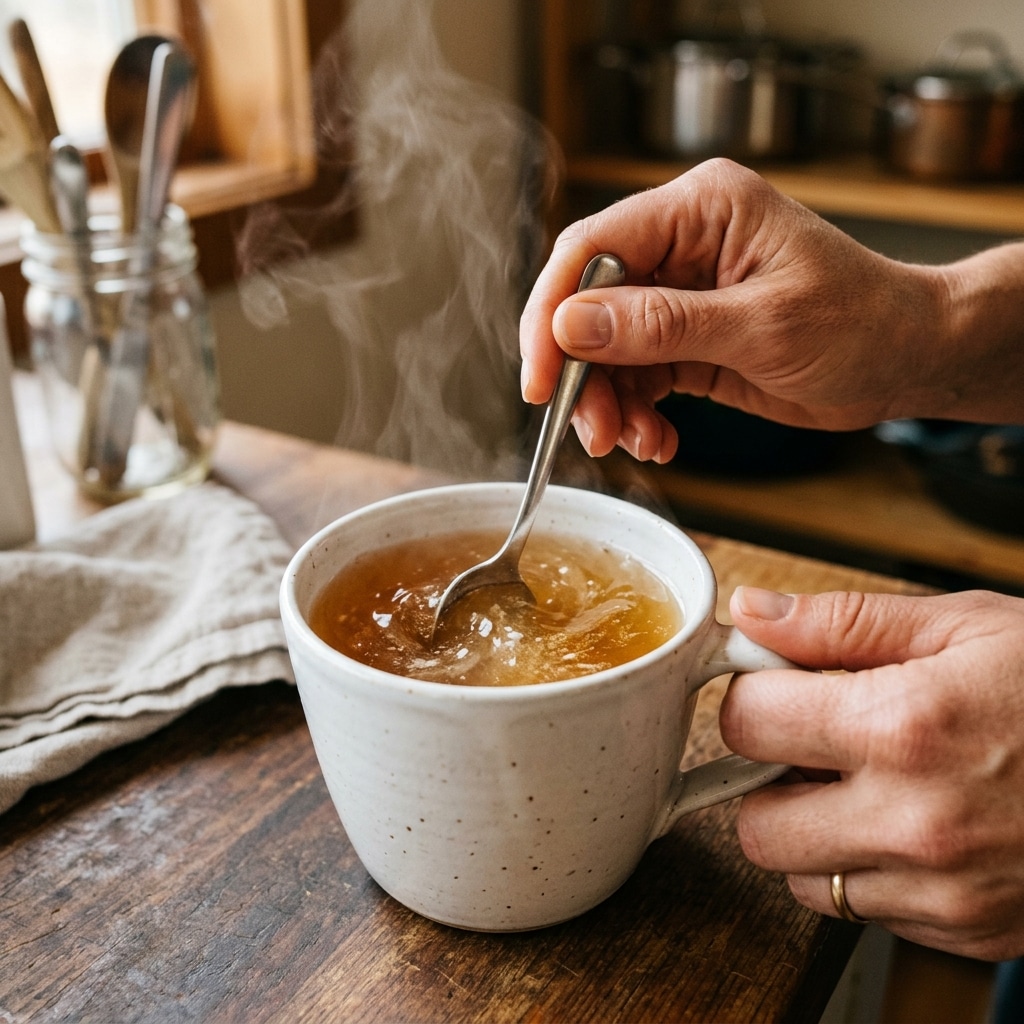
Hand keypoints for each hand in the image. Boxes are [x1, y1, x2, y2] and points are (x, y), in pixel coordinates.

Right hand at [520, 158, 1023, 461]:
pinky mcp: (685, 339)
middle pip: (588, 304)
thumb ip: (661, 326)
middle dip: (582, 373)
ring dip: (608, 403)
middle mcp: (681, 245)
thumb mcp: (761, 327)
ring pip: (605, 349)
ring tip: (633, 442)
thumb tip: (571, 326)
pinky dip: (636, 414)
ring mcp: (680, 294)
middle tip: (589, 429)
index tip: (541, 379)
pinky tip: (657, 441)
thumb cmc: (860, 324)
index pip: (592, 248)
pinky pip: (635, 376)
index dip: (553, 314)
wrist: (907, 360)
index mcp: (699, 210)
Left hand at [719, 585, 1023, 960]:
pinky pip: (869, 910)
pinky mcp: (971, 932)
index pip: (744, 724)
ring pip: (804, 879)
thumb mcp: (961, 623)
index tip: (771, 686)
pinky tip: (916, 821)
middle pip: (755, 824)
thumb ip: (840, 622)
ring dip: (813, 831)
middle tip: (810, 743)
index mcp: (903, 726)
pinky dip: (870, 869)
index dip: (750, 695)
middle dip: (765, 778)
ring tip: (870, 782)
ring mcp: (945, 891)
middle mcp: (915, 822)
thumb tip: (751, 613)